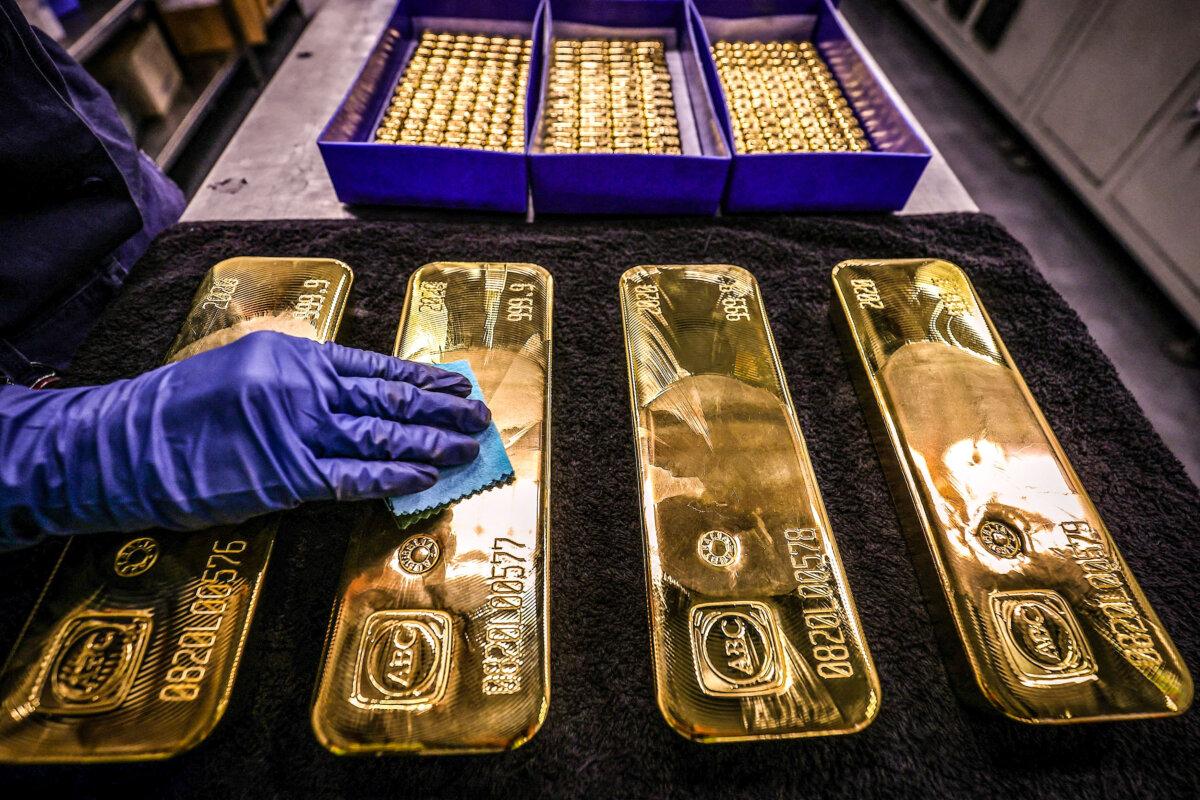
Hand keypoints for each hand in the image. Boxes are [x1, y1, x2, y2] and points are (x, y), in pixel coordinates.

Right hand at [0, 331, 490, 542]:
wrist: (123, 444)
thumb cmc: (179, 410)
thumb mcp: (244, 370)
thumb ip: (300, 381)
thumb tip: (355, 398)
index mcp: (295, 356)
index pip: (376, 367)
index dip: (422, 379)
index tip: (456, 384)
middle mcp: (303, 387)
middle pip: (390, 399)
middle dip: (440, 409)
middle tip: (478, 416)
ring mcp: (297, 431)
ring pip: (382, 435)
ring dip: (431, 442)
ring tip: (467, 446)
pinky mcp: (286, 476)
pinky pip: (355, 476)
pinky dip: (395, 476)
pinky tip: (427, 476)